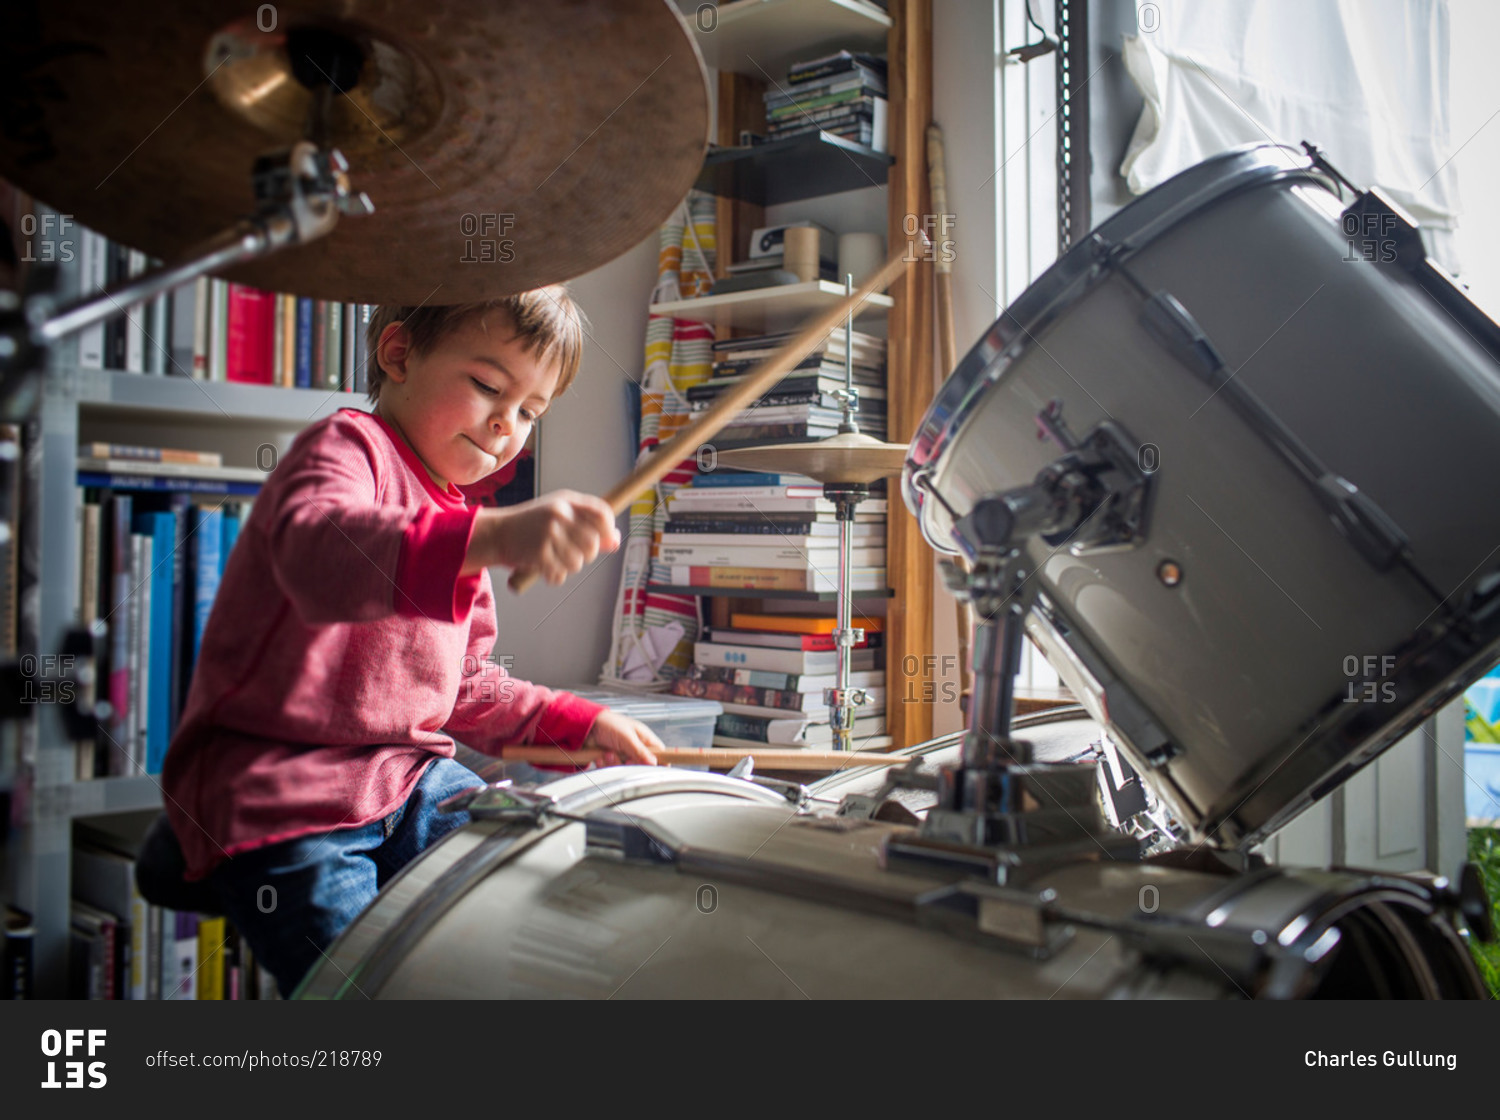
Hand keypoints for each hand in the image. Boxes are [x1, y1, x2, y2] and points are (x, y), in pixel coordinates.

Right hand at [469, 490, 620, 583]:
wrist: (497, 533)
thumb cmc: (532, 526)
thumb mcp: (559, 517)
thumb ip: (587, 526)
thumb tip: (616, 541)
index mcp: (566, 501)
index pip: (602, 513)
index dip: (609, 529)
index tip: (607, 540)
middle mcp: (559, 514)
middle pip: (593, 543)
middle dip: (587, 554)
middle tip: (570, 553)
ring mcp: (548, 533)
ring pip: (579, 562)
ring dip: (569, 567)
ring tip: (554, 558)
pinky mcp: (539, 553)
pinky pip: (560, 574)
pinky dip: (554, 576)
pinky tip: (545, 568)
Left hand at [583, 711, 662, 766]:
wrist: (585, 726)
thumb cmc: (608, 723)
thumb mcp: (626, 737)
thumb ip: (640, 751)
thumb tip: (654, 763)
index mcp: (643, 738)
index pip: (659, 753)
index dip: (659, 762)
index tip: (653, 769)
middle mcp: (634, 748)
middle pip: (641, 765)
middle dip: (629, 763)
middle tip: (624, 758)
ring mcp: (622, 755)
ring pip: (625, 769)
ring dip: (614, 763)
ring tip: (607, 752)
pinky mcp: (610, 760)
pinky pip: (611, 770)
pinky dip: (605, 764)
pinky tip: (601, 755)